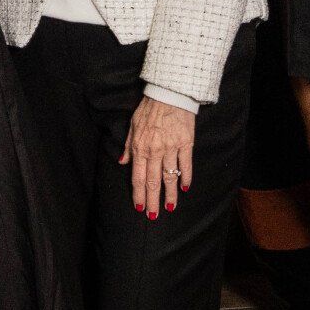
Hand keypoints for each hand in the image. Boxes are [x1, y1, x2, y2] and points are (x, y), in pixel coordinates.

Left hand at [120, 96, 194, 218]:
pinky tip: (184, 189)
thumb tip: (122, 162)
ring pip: (170, 177)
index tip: (140, 207)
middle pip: (153, 181)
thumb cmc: (149, 108)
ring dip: (170, 194)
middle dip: (153, 201)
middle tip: (154, 216)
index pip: (138, 177)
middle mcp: (155, 150)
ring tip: (170, 208)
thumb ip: (128, 146)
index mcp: (140, 147)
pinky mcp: (186, 143)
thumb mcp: (133, 125)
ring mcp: (172, 148)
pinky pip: (186, 165)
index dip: (139, 194)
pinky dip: (186, 178)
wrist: (169, 93)